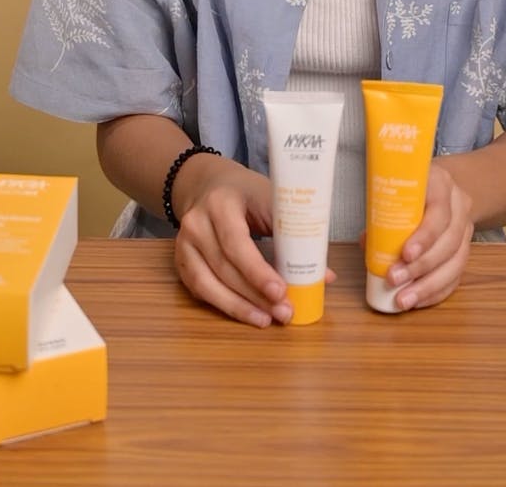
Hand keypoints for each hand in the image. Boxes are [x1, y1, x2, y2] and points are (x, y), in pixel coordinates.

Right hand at [173, 156, 293, 327]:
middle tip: (283, 312)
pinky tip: (246, 313)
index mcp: (220, 203)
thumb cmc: (246, 193)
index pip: (237, 243)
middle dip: (255, 295)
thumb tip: (324, 274)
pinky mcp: (181, 260)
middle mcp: (196, 223)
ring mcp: (184, 243)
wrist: (208, 184)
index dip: (258, 271)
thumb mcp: (270, 198)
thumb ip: (294, 233)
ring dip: (239, 307)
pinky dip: (224, 305)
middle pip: (224, 268)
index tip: (281, 292)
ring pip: (207, 284)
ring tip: (267, 320)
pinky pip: (200, 290)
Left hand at [383, 161, 473, 310]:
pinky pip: (457, 275)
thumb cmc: (409, 189)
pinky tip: (417, 301)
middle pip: (449, 241)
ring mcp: (466, 228)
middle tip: (394, 280)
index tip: (405, 254)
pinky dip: (436, 292)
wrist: (438, 187)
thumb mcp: (396, 189)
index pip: (440, 212)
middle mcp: (459, 206)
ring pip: (457, 262)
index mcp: (441, 184)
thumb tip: (369, 242)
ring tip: (404, 299)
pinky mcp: (465, 249)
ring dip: (428, 286)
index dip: (425, 236)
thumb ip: (383, 212)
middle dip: (421, 266)